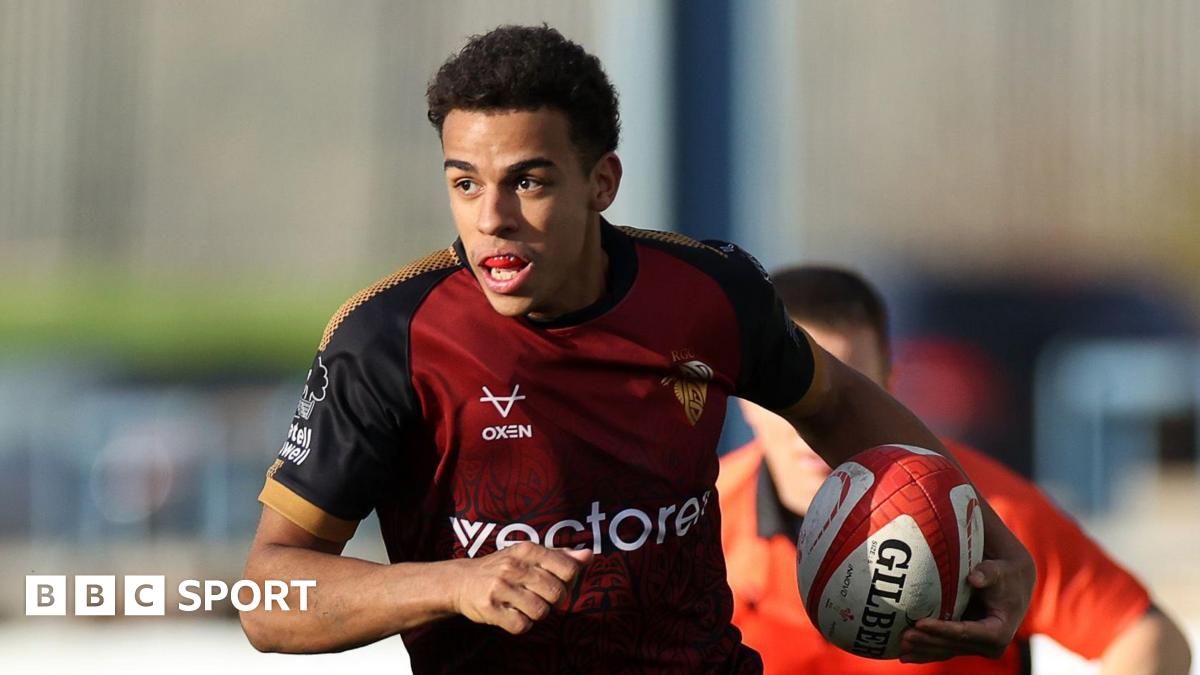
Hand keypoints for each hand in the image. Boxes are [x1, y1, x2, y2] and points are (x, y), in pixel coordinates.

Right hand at [451, 542, 592, 634]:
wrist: (461, 581)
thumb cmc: (503, 568)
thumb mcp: (529, 555)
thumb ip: (560, 556)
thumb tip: (589, 556)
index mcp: (528, 549)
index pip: (569, 569)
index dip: (569, 582)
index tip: (556, 583)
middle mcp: (514, 566)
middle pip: (557, 594)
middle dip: (553, 601)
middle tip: (538, 596)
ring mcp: (500, 587)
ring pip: (541, 612)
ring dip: (536, 614)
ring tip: (524, 605)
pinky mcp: (489, 608)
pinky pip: (521, 626)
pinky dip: (521, 624)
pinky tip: (512, 614)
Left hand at [899, 498, 1034, 662]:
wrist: (1013, 584)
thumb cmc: (1005, 575)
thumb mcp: (1000, 571)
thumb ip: (988, 573)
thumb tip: (974, 578)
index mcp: (999, 632)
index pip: (965, 632)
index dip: (941, 629)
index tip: (919, 623)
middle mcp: (990, 646)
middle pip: (953, 645)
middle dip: (927, 642)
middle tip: (903, 636)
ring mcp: (977, 647)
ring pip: (946, 651)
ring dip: (923, 650)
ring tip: (900, 648)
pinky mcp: (967, 645)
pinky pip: (944, 650)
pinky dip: (925, 652)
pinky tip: (904, 655)